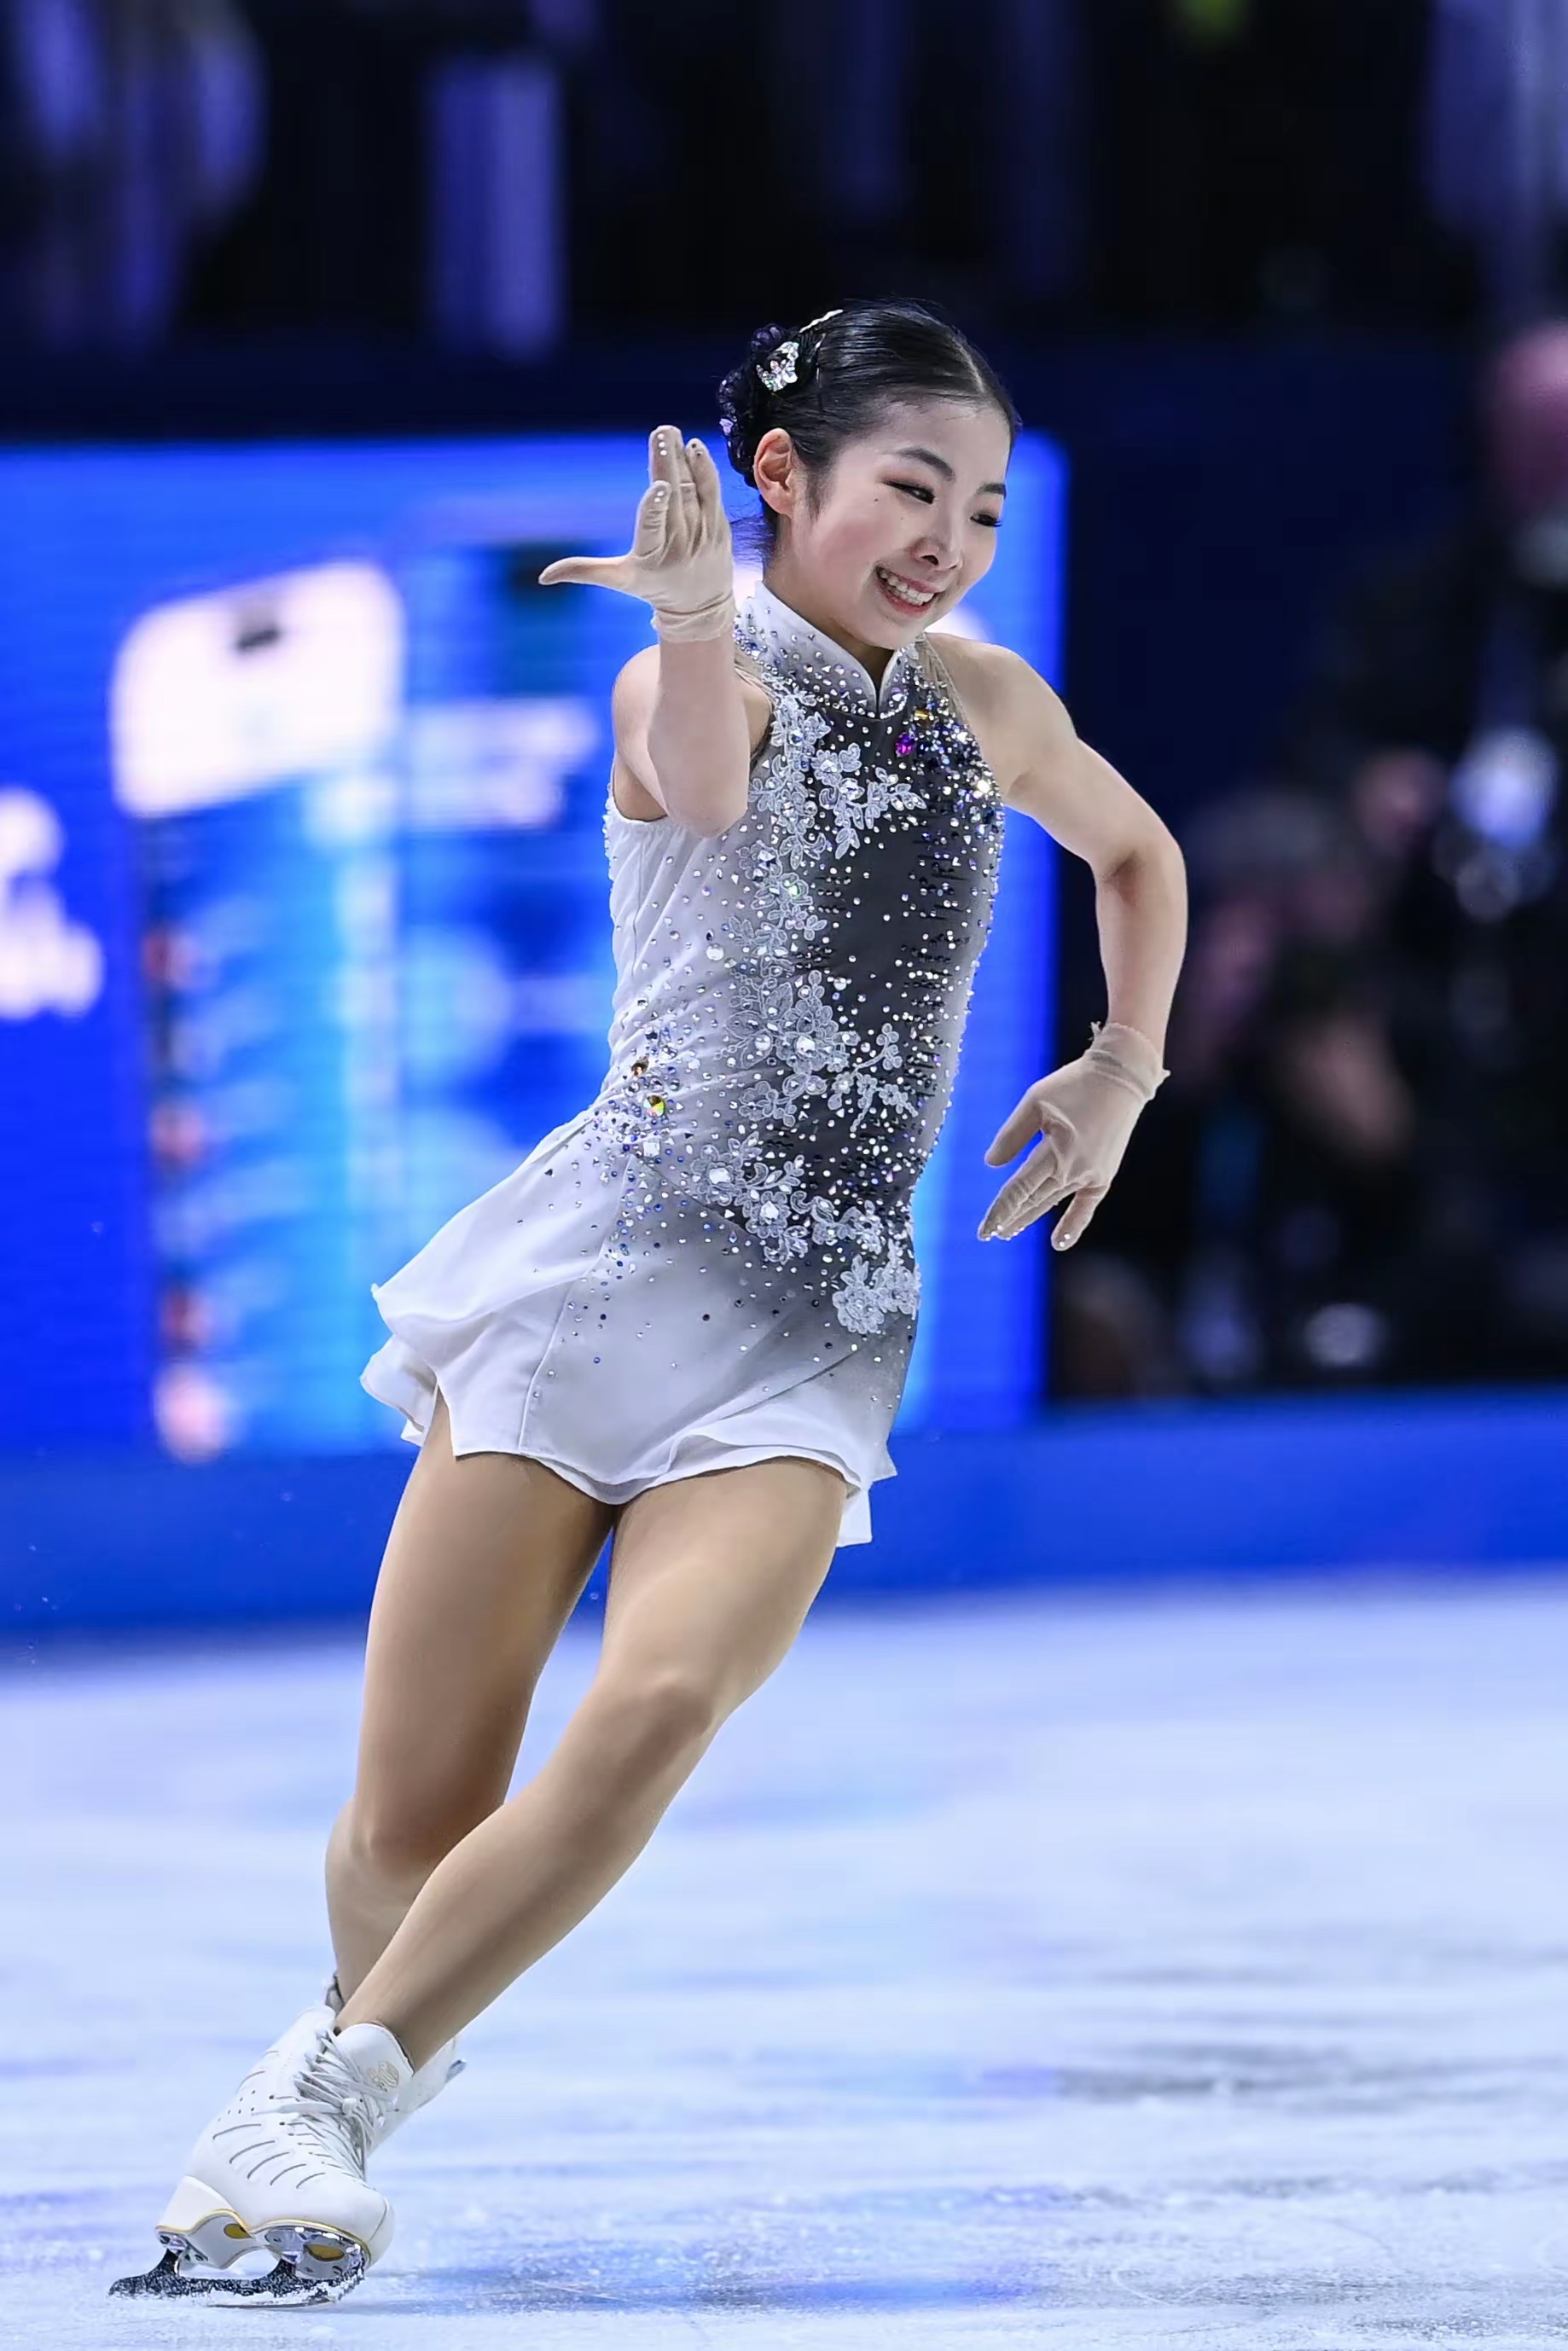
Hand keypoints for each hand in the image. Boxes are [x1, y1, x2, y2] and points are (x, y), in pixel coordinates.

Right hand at [538, 426, 735, 641]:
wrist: (701, 607)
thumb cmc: (654, 588)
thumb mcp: (619, 580)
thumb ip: (583, 571)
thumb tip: (543, 577)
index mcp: (651, 556)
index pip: (652, 527)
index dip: (655, 507)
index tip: (658, 487)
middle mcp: (680, 544)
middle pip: (673, 498)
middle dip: (667, 464)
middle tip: (661, 433)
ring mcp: (703, 533)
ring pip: (693, 490)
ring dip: (684, 460)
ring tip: (673, 434)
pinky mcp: (719, 525)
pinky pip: (712, 493)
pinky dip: (705, 470)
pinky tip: (695, 447)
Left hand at [977, 1022, 1166, 1248]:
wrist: (1121, 1077)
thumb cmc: (1074, 1084)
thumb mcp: (1035, 1101)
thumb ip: (1012, 1135)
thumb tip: (991, 1164)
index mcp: (1055, 1152)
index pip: (1019, 1190)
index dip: (999, 1211)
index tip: (983, 1231)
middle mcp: (1074, 1170)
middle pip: (1033, 1200)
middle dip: (1009, 1218)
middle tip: (989, 1234)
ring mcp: (1091, 1175)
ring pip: (1053, 1202)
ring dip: (1030, 1218)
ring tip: (1009, 1233)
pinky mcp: (1103, 1174)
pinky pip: (1086, 1206)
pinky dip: (1073, 1225)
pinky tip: (1059, 1243)